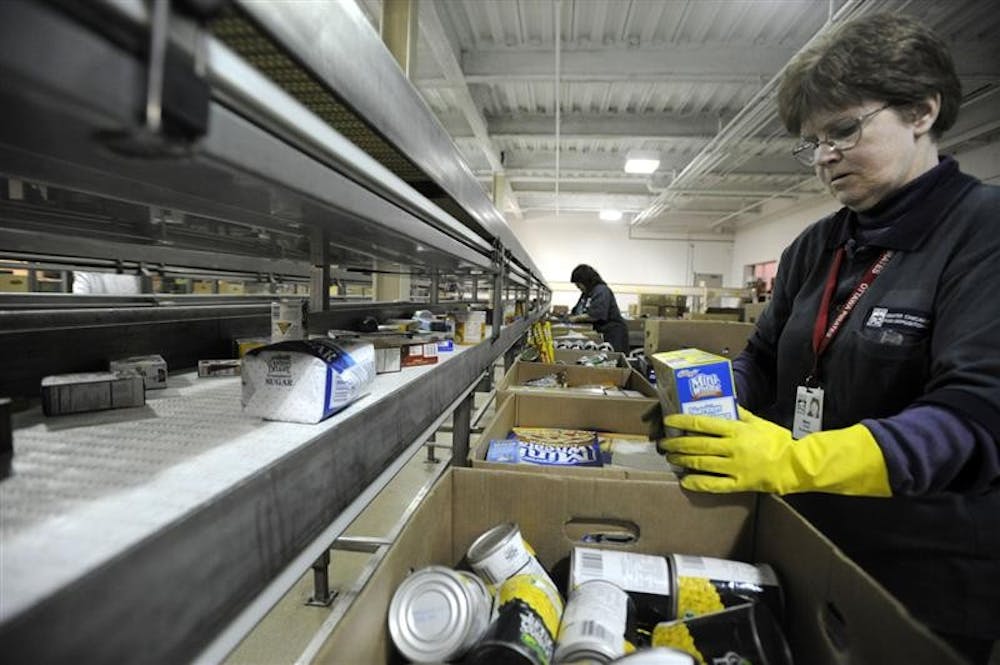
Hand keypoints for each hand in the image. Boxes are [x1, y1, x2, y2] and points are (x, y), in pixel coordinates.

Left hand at [660, 407, 890, 495]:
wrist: (794, 465)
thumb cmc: (777, 440)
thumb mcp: (758, 421)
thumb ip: (740, 413)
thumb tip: (724, 403)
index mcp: (736, 430)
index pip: (702, 424)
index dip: (682, 422)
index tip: (668, 421)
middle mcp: (731, 448)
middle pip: (696, 445)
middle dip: (676, 444)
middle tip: (663, 443)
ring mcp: (734, 467)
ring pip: (701, 463)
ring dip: (682, 461)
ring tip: (670, 458)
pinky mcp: (738, 484)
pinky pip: (713, 484)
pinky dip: (697, 483)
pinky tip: (684, 481)